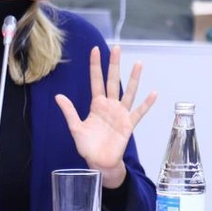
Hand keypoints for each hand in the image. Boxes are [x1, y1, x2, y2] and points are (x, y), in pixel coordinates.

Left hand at [56, 46, 156, 189]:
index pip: (96, 81)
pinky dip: (146, 104)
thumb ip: (69, 112)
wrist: (99, 162)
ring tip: (138, 64)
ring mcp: (121, 114)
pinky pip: (139, 112)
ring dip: (133, 79)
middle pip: (113, 81)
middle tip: (117, 48)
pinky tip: (153, 93)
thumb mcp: (75, 128)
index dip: (95, 66)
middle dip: (114, 64)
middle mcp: (110, 105)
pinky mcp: (128, 125)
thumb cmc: (88, 146)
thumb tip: (58, 96)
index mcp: (96, 105)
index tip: (95, 50)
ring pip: (128, 92)